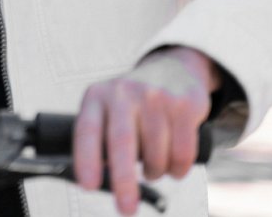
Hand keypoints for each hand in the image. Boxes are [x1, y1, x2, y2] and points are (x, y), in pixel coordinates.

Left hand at [72, 47, 218, 214]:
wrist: (173, 68)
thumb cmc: (132, 102)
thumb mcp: (107, 108)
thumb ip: (100, 138)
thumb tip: (96, 182)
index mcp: (98, 96)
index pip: (87, 130)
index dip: (86, 159)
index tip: (88, 186)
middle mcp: (124, 92)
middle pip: (122, 143)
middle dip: (123, 181)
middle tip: (126, 208)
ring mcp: (156, 96)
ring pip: (156, 153)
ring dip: (155, 173)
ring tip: (153, 171)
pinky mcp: (184, 104)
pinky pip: (183, 152)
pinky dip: (178, 169)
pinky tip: (174, 168)